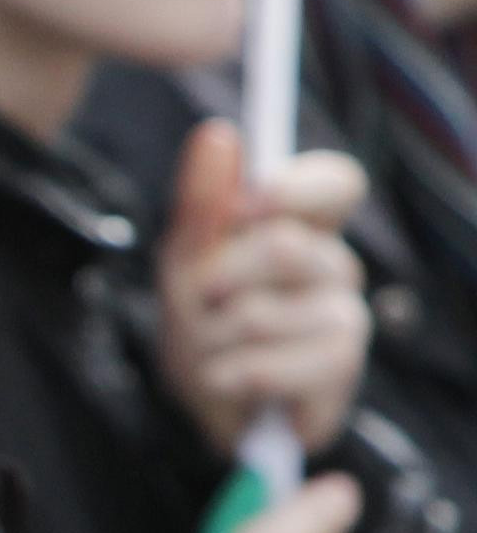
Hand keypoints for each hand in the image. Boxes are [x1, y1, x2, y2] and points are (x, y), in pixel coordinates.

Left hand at [157, 123, 370, 458]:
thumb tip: (218, 133)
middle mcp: (336, 267)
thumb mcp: (186, 256)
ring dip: (208, 338)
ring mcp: (346, 321)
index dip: (296, 188)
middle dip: (214, 278)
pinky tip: (228, 380)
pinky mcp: (338, 376)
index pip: (338, 183)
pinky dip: (227, 376)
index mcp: (306, 227)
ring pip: (262, 315)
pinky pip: (272, 368)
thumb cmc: (202, 318)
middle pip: (285, 247)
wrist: (206, 399)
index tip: (245, 207)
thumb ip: (202, 199)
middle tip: (197, 301)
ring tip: (210, 349)